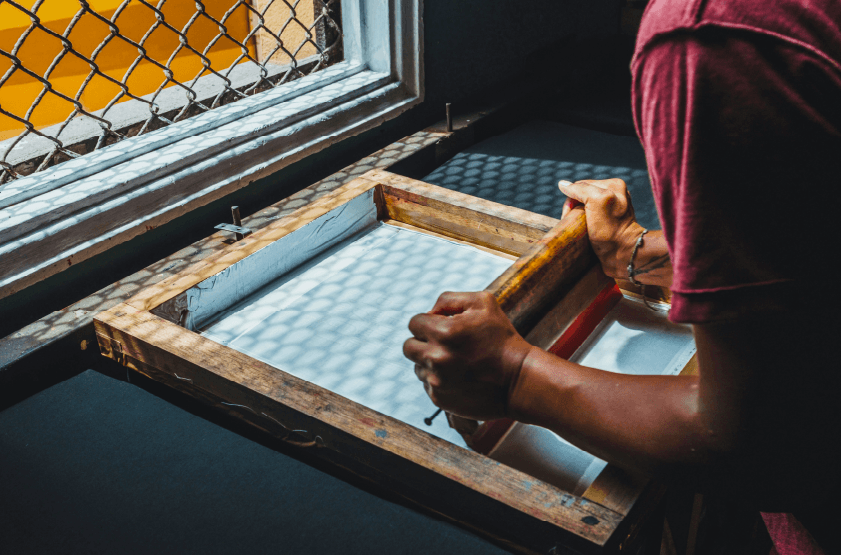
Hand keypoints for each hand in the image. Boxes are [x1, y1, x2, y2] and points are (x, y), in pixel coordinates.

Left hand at [403, 291, 534, 420]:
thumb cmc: (503, 338)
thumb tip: (430, 312)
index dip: (429, 323)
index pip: (414, 322)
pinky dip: (439, 380)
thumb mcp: (483, 303)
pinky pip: (427, 384)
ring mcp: (436, 381)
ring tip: (457, 362)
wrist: (520, 380)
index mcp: (442, 332)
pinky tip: (459, 377)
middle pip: (408, 346)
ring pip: (417, 366)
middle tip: (444, 344)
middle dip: (423, 342)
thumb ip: (449, 299)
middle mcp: (435, 358)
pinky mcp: (439, 399)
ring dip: (430, 362)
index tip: (444, 327)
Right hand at [559, 179, 645, 279]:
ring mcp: (613, 208)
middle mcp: (615, 194)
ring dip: (577, 216)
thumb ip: (580, 189)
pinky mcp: (610, 222)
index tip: (568, 216)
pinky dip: (583, 223)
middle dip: (573, 208)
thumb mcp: (595, 202)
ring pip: (585, 207)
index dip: (570, 200)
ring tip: (577, 229)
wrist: (623, 255)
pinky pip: (590, 217)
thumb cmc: (610, 230)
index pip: (580, 186)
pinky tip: (583, 231)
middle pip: (582, 196)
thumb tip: (562, 184)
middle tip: (572, 223)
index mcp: (614, 184)